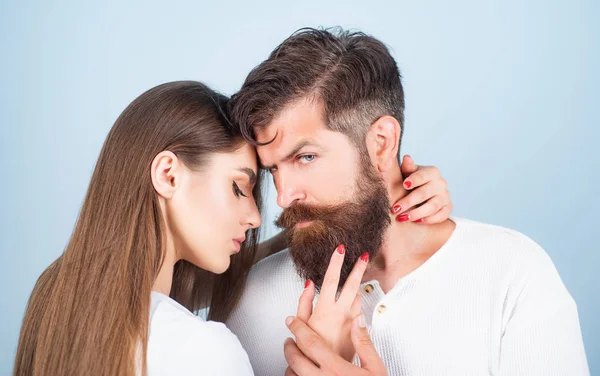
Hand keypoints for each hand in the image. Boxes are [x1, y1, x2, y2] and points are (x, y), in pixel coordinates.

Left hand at [283, 314, 386, 375]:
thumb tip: (358, 320)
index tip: (292, 321)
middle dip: (288, 347)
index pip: (310, 342)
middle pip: (294, 359)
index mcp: (336, 369)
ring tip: (294, 360)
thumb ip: (363, 342)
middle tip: (289, 340)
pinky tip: (300, 375)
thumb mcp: (375, 367)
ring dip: (290, 365)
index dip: (298, 328)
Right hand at [295, 245, 368, 360]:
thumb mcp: (301, 324)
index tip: (340, 249)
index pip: (331, 279)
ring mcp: (352, 321)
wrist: (327, 369)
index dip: (336, 262)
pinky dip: (356, 302)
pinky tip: (354, 300)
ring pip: (358, 297)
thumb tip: (309, 284)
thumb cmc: (311, 350)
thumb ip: (304, 302)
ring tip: (357, 276)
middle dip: (358, 268)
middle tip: (364, 255)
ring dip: (357, 286)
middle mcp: (341, 313)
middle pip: (352, 284)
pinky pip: (359, 310)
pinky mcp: (357, 330)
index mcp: (325, 309)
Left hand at [392, 155, 451, 223]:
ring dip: (416, 213)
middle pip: (425, 193)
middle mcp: (441, 183)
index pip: (423, 175)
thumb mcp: (409, 172)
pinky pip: (441, 215)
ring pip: (433, 206)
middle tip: (395, 209)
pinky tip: (416, 221)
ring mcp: (446, 196)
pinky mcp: (448, 208)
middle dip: (409, 202)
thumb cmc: (412, 180)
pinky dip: (429, 219)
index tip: (404, 185)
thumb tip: (407, 158)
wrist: (424, 191)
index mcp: (432, 172)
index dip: (414, 180)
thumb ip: (408, 167)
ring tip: (402, 218)